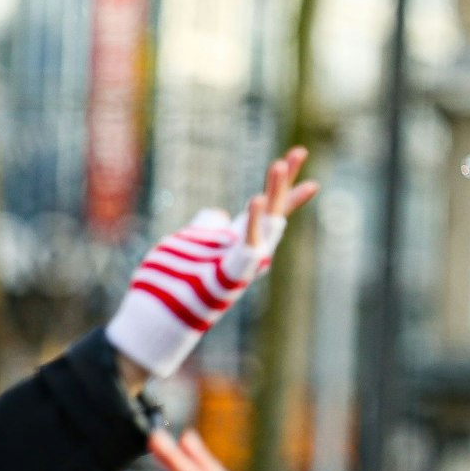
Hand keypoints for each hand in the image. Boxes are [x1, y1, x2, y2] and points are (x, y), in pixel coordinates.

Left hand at [108, 147, 318, 386]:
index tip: (312, 178)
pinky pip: (247, 245)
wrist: (156, 319)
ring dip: (273, 191)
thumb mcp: (186, 243)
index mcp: (237, 241)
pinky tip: (256, 198)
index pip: (267, 211)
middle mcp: (246, 251)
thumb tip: (218, 214)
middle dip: (285, 181)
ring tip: (278, 163)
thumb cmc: (170, 284)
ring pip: (265, 222)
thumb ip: (205, 226)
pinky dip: (254, 222)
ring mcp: (241, 264)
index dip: (288, 193)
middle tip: (299, 150)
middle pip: (273, 209)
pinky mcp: (231, 275)